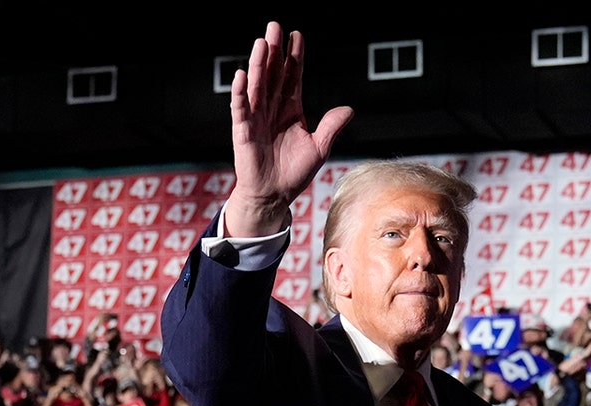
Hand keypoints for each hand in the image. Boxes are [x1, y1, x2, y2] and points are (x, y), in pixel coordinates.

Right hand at [227, 22, 352, 236]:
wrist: (274, 195)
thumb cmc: (294, 172)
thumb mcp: (319, 147)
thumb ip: (331, 127)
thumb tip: (349, 109)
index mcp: (291, 109)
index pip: (293, 77)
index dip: (294, 57)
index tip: (297, 35)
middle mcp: (272, 109)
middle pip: (273, 74)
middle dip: (274, 51)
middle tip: (275, 26)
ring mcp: (256, 118)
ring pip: (257, 86)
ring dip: (258, 64)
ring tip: (261, 43)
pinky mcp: (243, 131)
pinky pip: (240, 109)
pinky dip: (241, 93)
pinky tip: (242, 75)